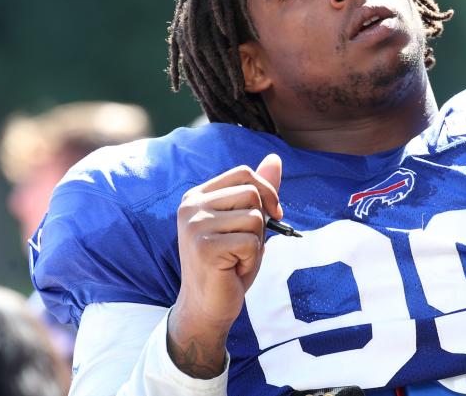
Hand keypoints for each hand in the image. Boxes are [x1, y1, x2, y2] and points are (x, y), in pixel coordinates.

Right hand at [167, 154, 282, 377]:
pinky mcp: (205, 246)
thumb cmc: (228, 264)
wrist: (206, 308)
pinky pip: (252, 242)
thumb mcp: (245, 223)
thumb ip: (258, 191)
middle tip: (242, 247)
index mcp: (197, 195)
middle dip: (260, 223)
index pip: (243, 173)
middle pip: (252, 193)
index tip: (273, 214)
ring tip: (237, 259)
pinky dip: (252, 259)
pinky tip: (233, 270)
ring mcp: (195, 225)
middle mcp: (191, 206)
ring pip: (255, 217)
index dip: (266, 191)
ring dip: (256, 244)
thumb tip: (275, 158)